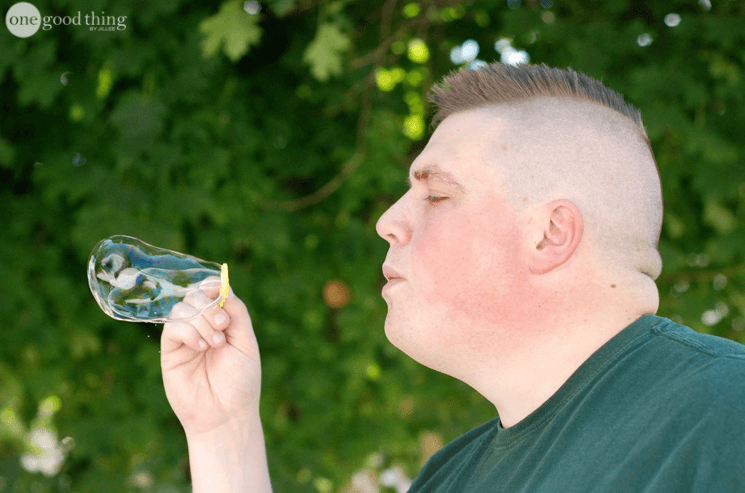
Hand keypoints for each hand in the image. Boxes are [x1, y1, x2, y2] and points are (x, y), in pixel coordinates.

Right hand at [161, 278, 261, 436]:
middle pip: (195, 296)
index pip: (212, 293)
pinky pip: (173, 327)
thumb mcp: (246, 343)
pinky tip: (202, 347)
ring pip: (182, 309)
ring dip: (201, 320)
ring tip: (216, 343)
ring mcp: (186, 339)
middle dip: (209, 305)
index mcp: (222, 323)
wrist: (227, 415)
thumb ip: (237, 313)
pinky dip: (188, 331)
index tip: (217, 287)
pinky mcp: (171, 352)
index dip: (213, 285)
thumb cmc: (241, 382)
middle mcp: (202, 327)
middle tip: (222, 324)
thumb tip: (223, 288)